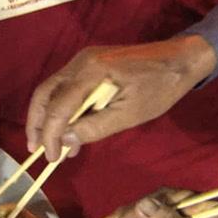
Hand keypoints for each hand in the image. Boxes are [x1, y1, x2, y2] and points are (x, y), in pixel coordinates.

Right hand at [26, 35, 216, 161]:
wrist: (180, 59)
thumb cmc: (160, 88)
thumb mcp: (130, 114)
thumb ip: (95, 127)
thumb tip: (66, 140)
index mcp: (91, 72)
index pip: (58, 107)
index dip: (51, 135)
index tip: (51, 157)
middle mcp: (81, 62)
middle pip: (46, 93)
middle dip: (38, 123)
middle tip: (36, 150)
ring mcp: (84, 60)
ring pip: (53, 90)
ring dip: (49, 117)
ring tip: (54, 145)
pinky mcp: (90, 63)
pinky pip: (67, 86)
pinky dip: (62, 108)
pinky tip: (71, 129)